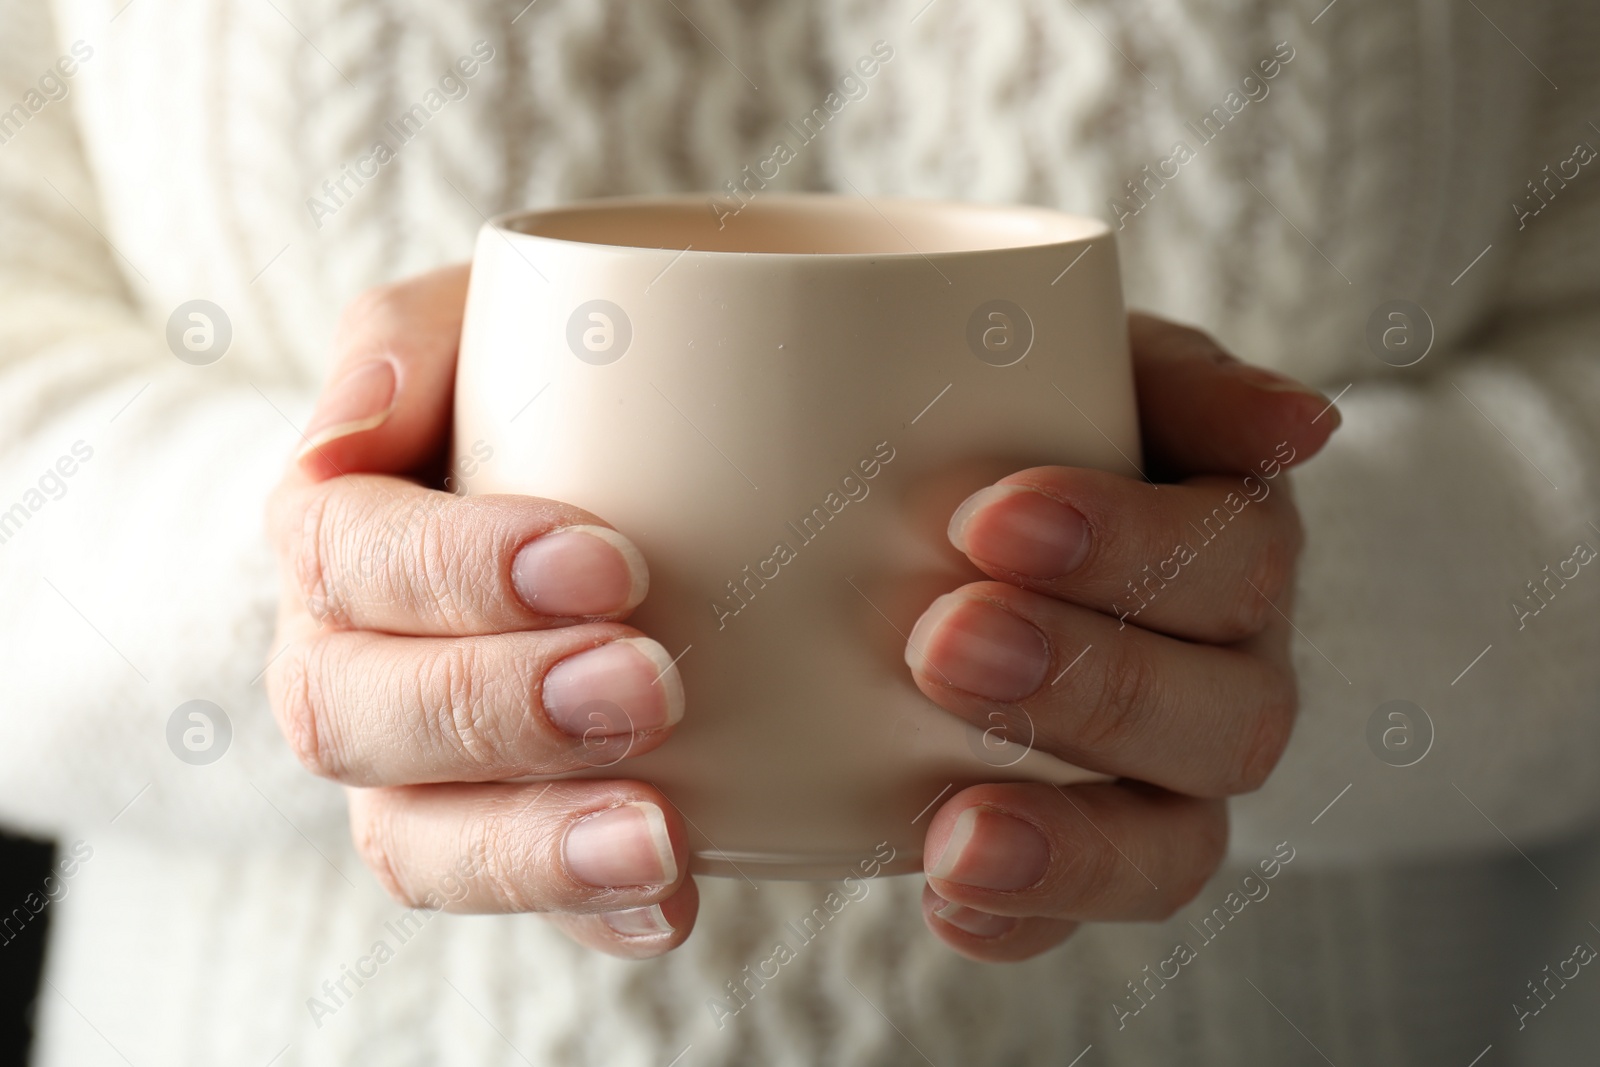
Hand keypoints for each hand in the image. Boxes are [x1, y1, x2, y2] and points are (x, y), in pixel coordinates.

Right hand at [265, 266, 695, 957]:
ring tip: (660, 836)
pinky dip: (586, 914)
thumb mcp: (478, 323)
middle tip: (649, 683)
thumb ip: (408, 336)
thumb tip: (349, 425)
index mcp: (334, 535)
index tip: (610, 561)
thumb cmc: (525, 389)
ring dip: (532, 845)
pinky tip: (672, 904)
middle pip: (356, 714)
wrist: (578, 471)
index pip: (347, 556)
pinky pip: (513, 900)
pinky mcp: (500, 835)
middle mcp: (344, 664)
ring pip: (413, 840)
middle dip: (500, 708)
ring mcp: (411, 771)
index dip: (457, 571)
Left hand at [909, 313, 1340, 960]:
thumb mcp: (1110, 373)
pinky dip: (1029, 919)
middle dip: (1086, 685)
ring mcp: (1172, 780)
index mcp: (1236, 547)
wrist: (986, 516)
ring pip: (1176, 840)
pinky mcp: (1099, 853)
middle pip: (1220, 714)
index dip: (1129, 548)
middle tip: (942, 642)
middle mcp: (1232, 676)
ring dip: (1071, 839)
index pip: (1229, 558)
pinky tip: (949, 902)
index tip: (991, 517)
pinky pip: (1088, 913)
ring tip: (956, 836)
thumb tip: (1306, 426)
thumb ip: (1189, 383)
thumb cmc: (1049, 425)